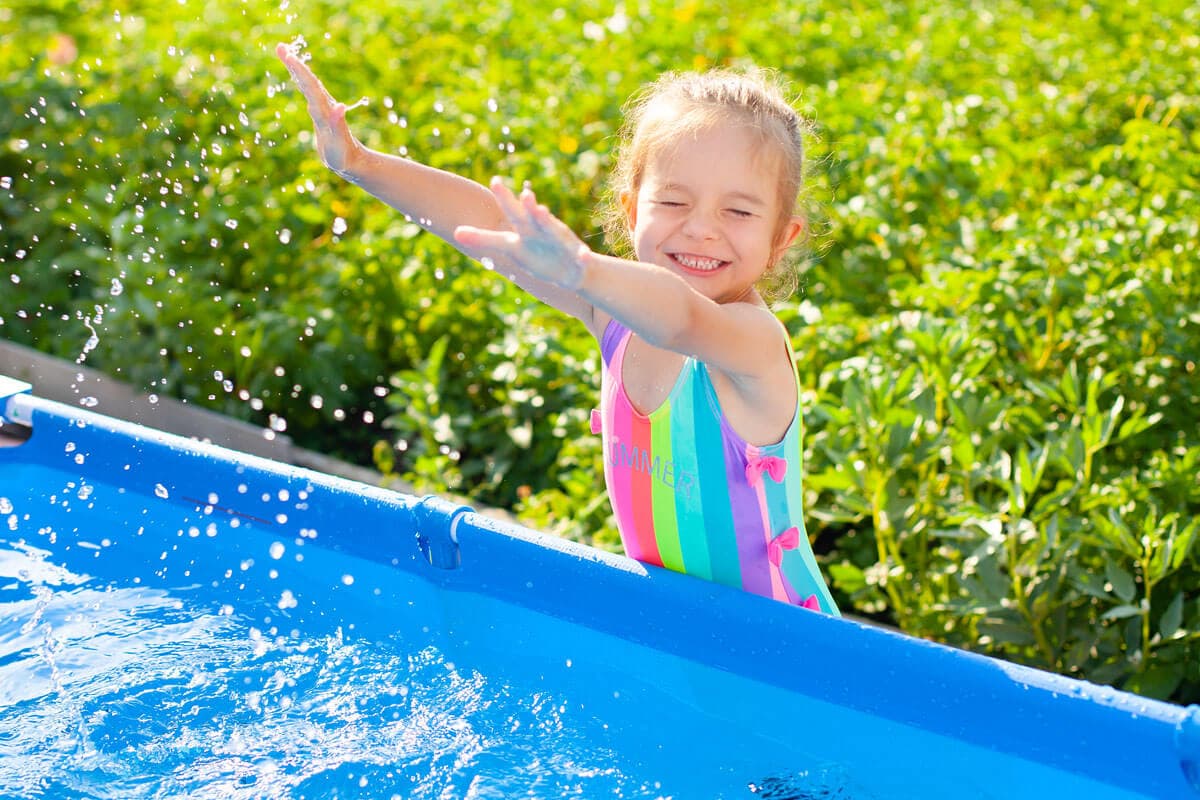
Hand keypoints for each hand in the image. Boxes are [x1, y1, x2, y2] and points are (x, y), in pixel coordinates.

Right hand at [275, 43, 362, 176]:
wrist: (352, 161)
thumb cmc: (345, 155)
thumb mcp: (340, 142)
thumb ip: (338, 124)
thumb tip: (340, 106)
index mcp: (325, 109)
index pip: (310, 85)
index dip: (299, 70)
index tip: (287, 54)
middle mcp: (323, 106)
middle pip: (308, 81)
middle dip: (294, 65)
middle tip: (280, 47)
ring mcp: (322, 109)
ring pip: (308, 85)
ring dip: (297, 70)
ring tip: (286, 55)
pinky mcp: (320, 115)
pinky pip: (309, 94)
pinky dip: (302, 83)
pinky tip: (298, 78)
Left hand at [453, 179, 590, 289]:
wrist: (571, 269)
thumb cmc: (536, 255)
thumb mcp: (509, 247)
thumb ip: (484, 239)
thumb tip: (455, 232)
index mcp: (525, 229)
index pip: (512, 211)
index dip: (505, 198)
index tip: (495, 181)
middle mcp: (543, 230)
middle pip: (534, 217)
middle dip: (530, 207)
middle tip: (525, 196)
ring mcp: (562, 242)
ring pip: (556, 231)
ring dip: (550, 224)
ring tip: (544, 214)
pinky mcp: (579, 258)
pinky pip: (583, 258)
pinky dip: (584, 257)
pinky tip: (585, 257)